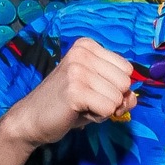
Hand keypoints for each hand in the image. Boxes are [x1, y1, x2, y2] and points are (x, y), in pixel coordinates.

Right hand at [0, 38, 137, 148]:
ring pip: (118, 98)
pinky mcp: (75, 90)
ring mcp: (77, 70)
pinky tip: (78, 112)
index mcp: (87, 46)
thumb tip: (133, 98)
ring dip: (104, 110)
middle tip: (87, 101)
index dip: (116, 88)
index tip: (93, 91)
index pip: (127, 69)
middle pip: (125, 83)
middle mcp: (82, 53)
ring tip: (81, 106)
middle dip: (112, 99)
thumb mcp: (97, 91)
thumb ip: (121, 92)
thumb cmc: (67, 104)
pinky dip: (98, 117)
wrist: (32, 118)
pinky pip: (108, 109)